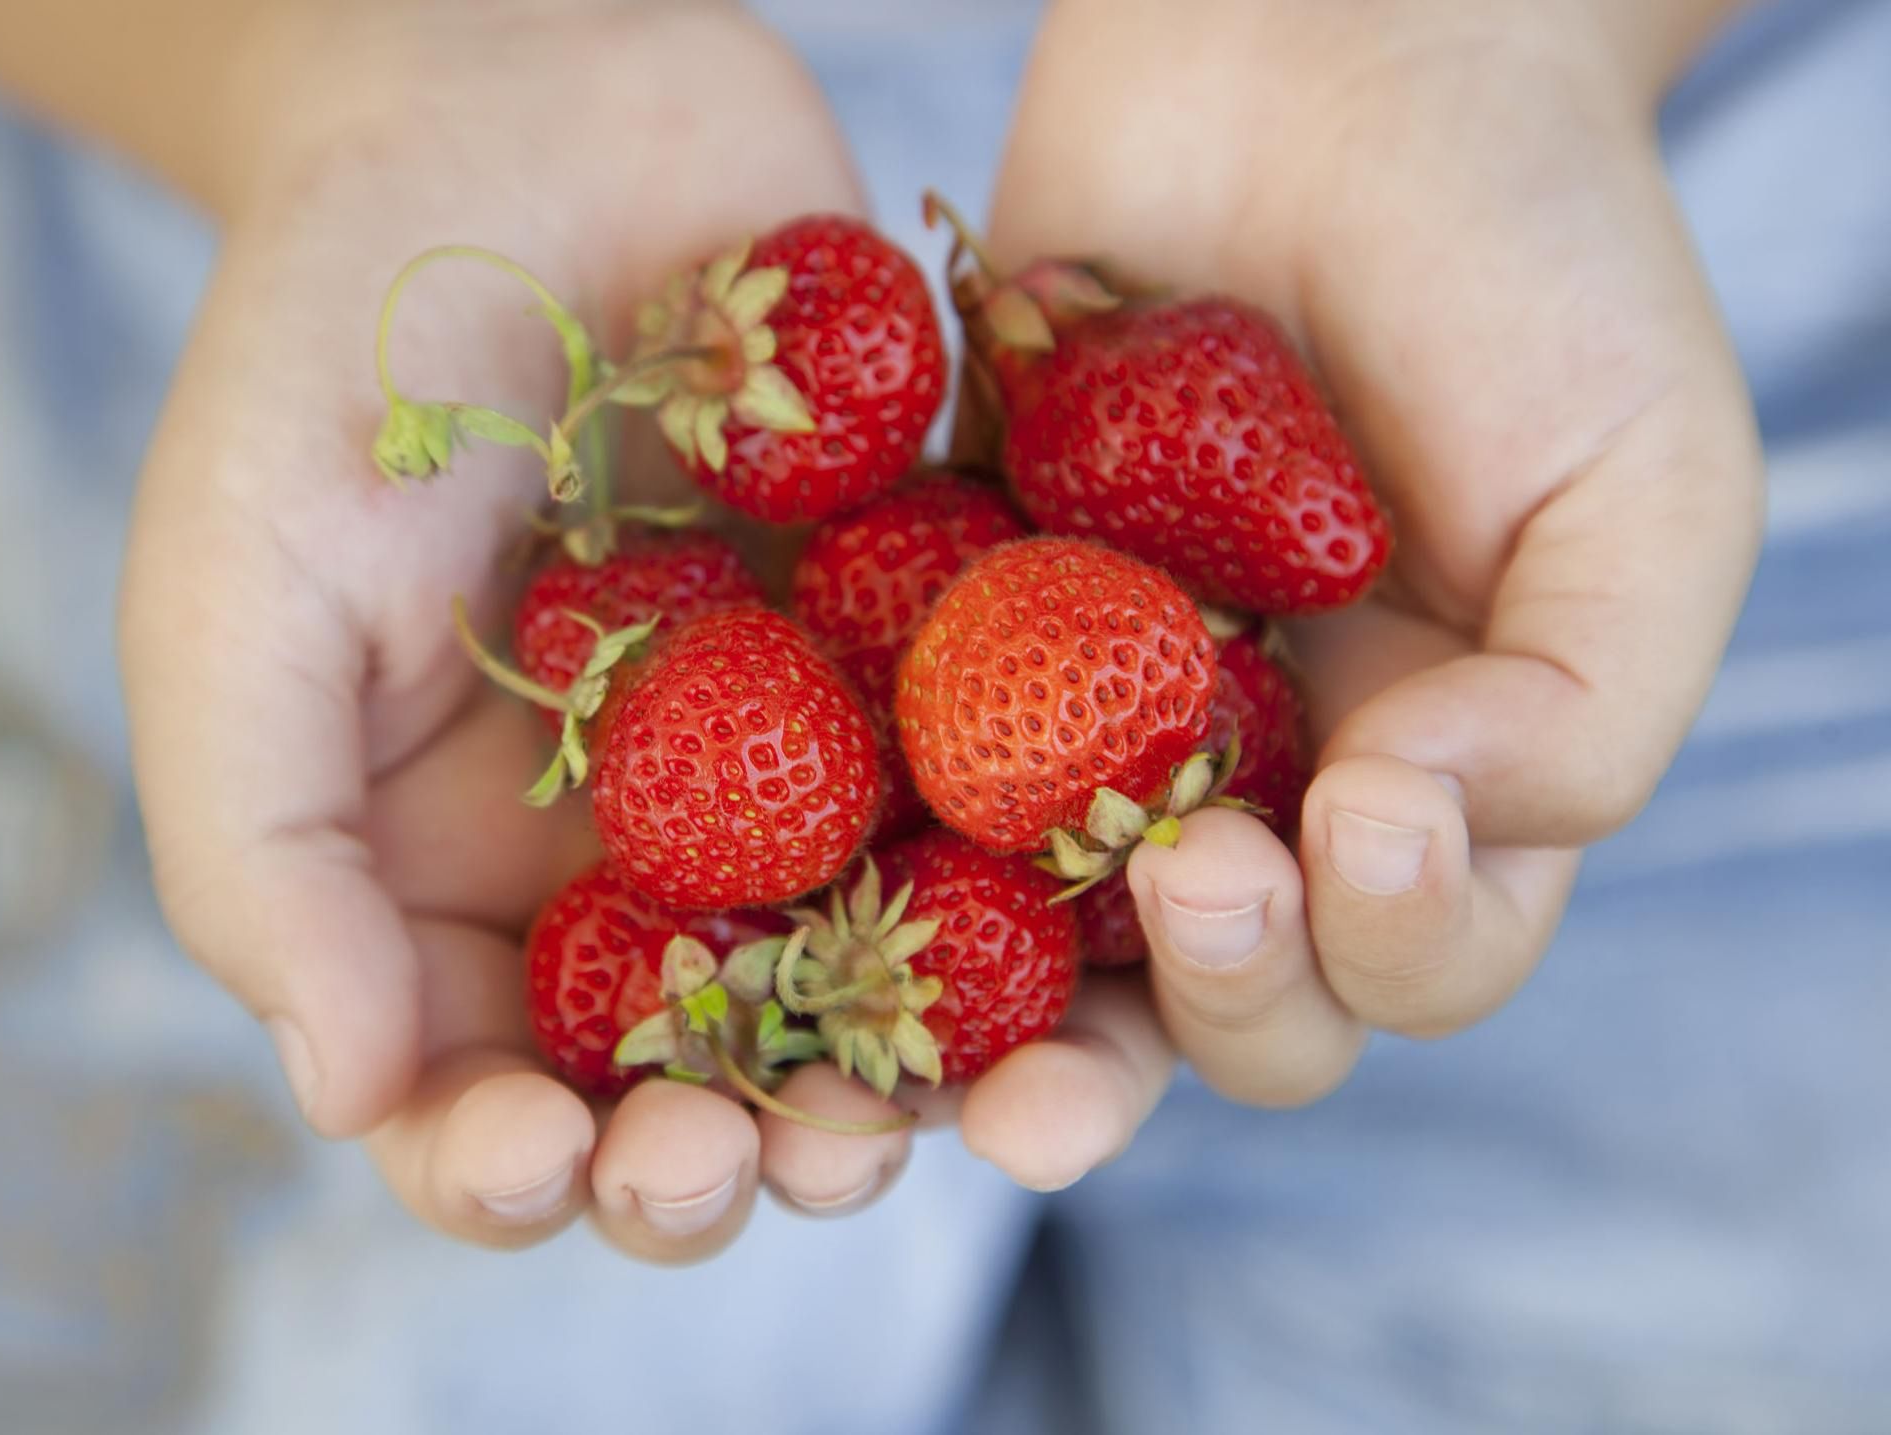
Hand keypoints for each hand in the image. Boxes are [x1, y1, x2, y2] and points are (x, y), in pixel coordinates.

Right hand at [118, 0, 944, 1259]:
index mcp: (465, 882)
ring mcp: (807, 767)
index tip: (552, 1156)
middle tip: (775, 1154)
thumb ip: (268, 854)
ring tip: (942, 1095)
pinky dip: (1054, 874)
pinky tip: (1077, 908)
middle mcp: (651, 857)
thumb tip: (350, 1097)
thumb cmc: (340, 360)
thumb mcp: (241, 597)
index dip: (515, 1165)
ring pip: (885, 981)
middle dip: (741, 1151)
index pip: (487, 1092)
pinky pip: (1013, 795)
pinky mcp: (937, 661)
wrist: (525, 115)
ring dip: (921, 1069)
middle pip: (709, 1075)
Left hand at [951, 0, 1762, 1170]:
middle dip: (1214, 1000)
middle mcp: (1256, 782)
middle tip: (1194, 888)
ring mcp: (1090, 715)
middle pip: (1226, 1000)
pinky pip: (893, 754)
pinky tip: (821, 854)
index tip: (1368, 811)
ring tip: (976, 1024)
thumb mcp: (1643, 492)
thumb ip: (1582, 709)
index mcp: (1433, 789)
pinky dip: (859, 823)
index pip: (1409, 960)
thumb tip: (1410, 831)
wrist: (1325, 65)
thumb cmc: (1527, 268)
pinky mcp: (953, 621)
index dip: (1389, 944)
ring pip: (1041, 941)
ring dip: (1009, 1018)